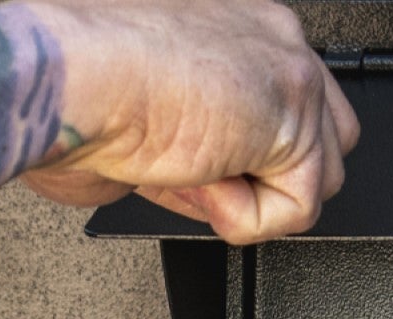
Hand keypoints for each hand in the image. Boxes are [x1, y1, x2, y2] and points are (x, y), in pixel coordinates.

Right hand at [19, 0, 360, 241]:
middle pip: (323, 137)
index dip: (251, 154)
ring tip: (194, 173)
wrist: (69, 80)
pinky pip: (300, 209)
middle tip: (200, 177)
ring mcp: (290, 74)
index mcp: (237, 26)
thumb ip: (207, 144)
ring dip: (253, 198)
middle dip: (269, 178)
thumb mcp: (155, 120)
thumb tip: (222, 191)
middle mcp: (271, 37)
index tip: (201, 169)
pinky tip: (200, 180)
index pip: (284, 104)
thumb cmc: (79, 86)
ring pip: (319, 177)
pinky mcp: (297, 120)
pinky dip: (245, 219)